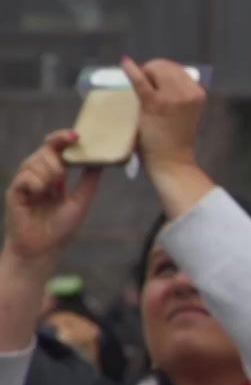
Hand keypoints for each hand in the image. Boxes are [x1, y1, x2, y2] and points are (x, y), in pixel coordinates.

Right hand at [4, 131, 102, 268]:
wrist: (44, 249)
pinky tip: (40, 193)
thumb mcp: (81, 201)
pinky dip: (36, 182)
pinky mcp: (15, 192)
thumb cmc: (61, 228)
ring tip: (52, 190)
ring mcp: (25, 183)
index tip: (76, 134)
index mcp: (54, 176)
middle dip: (56, 154)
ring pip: (35, 161)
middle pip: (45, 150)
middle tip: (63, 174)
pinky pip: (25, 176)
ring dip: (49, 172)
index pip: (56, 149)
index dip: (63, 138)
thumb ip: (88, 181)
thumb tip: (102, 162)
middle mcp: (38, 176)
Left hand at [120, 58, 204, 174]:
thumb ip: (178, 93)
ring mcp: (172, 97)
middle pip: (166, 66)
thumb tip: (157, 73)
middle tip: (146, 85)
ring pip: (155, 69)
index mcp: (199, 93)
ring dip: (145, 72)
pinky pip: (141, 81)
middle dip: (153, 70)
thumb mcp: (186, 110)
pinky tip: (125, 63)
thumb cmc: (176, 138)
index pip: (177, 69)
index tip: (155, 82)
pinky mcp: (154, 104)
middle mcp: (189, 92)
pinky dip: (132, 70)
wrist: (172, 160)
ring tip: (142, 87)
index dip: (162, 72)